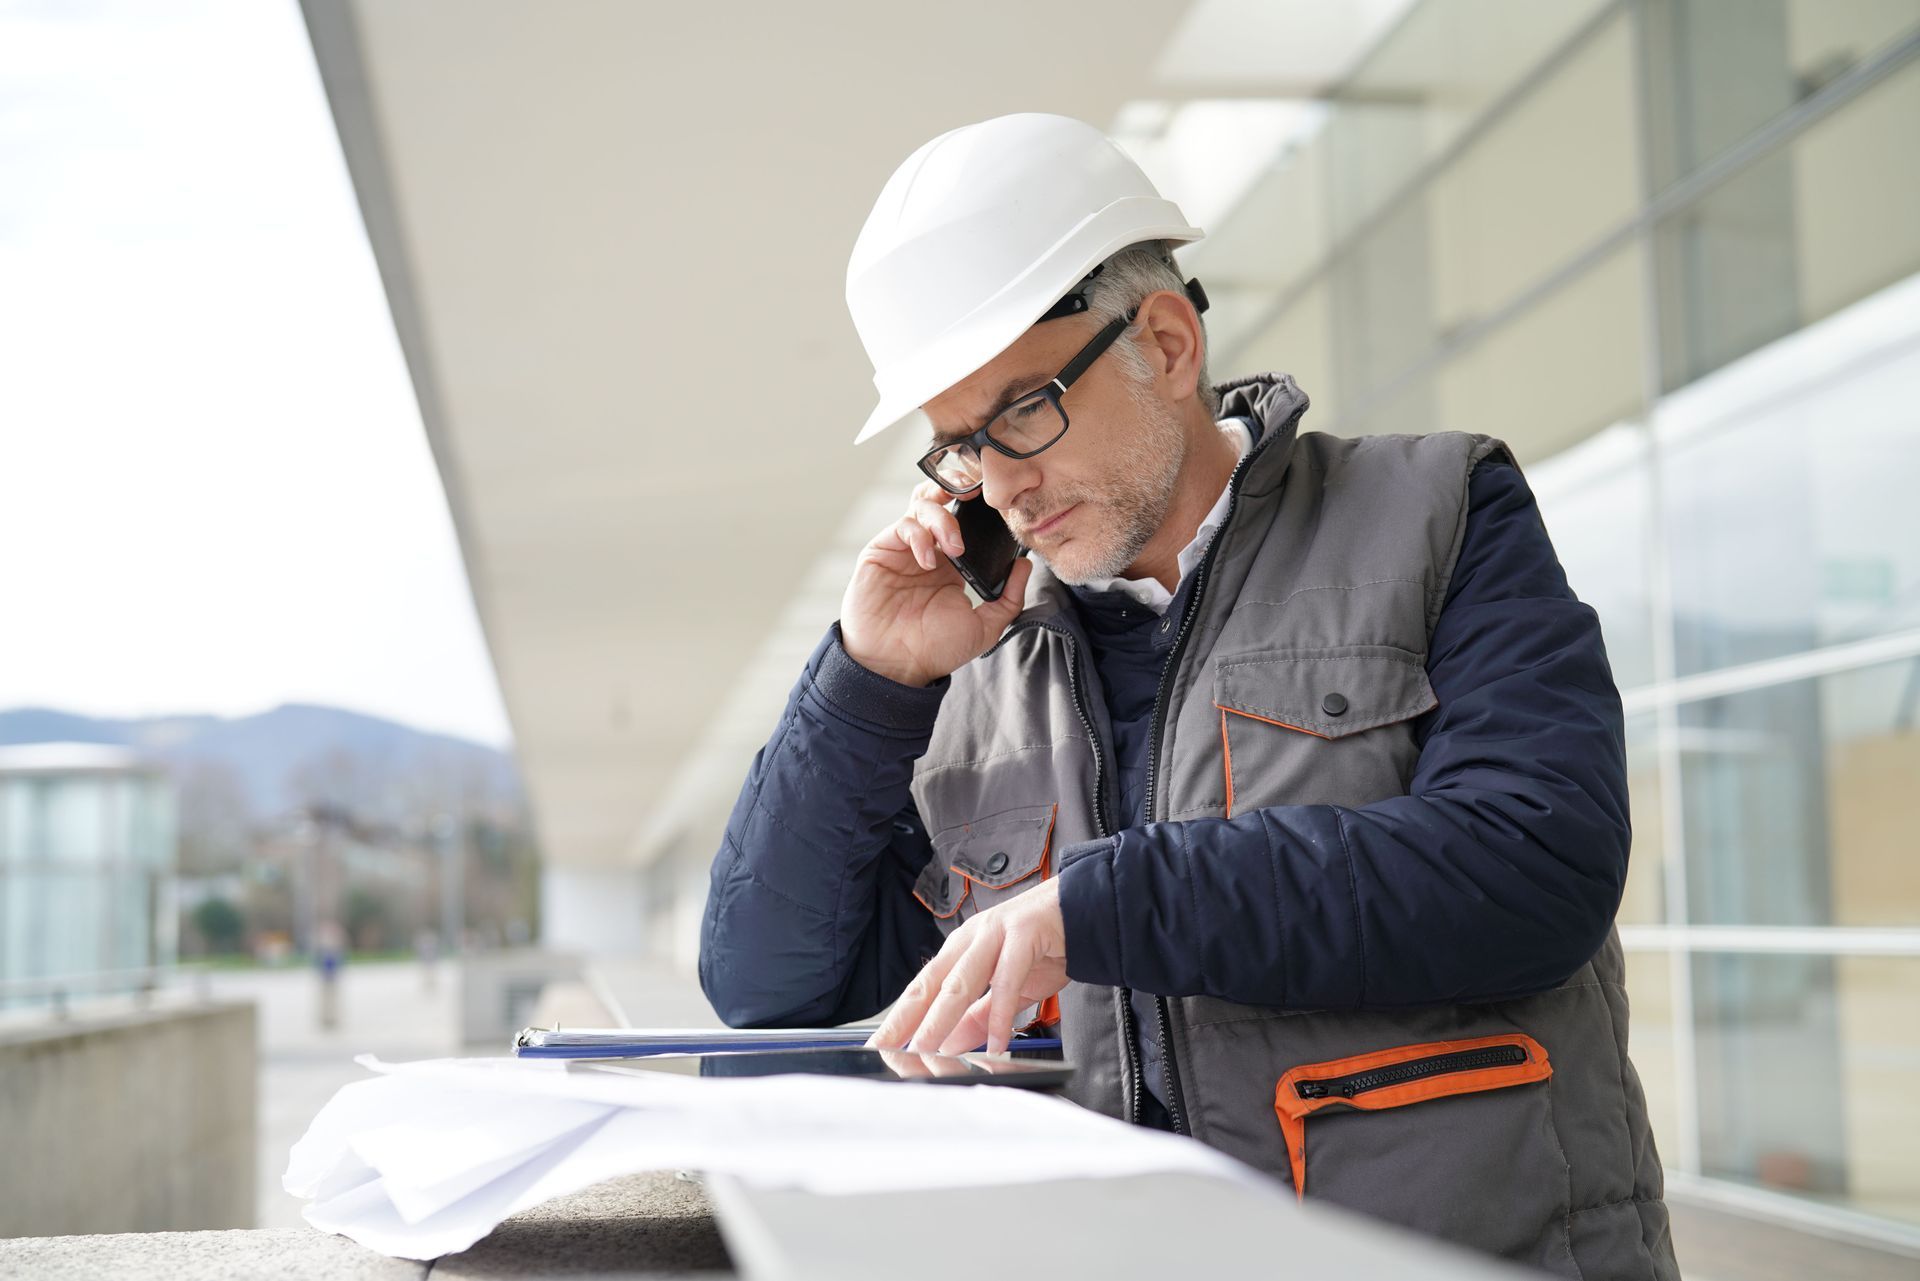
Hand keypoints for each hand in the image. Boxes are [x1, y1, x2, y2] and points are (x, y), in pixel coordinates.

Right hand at [839, 480, 1033, 687]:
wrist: (896, 667)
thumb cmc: (935, 650)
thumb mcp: (984, 627)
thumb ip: (1009, 598)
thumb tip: (1025, 565)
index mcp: (952, 563)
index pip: (966, 519)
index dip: (980, 506)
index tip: (999, 503)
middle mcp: (928, 549)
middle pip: (942, 500)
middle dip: (959, 490)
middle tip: (976, 495)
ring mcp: (904, 548)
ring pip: (923, 505)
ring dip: (943, 518)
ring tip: (955, 547)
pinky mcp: (881, 551)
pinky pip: (903, 526)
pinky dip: (920, 536)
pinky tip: (929, 561)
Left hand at [864, 878, 1067, 1056]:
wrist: (1086, 909)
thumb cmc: (1046, 945)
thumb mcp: (1008, 989)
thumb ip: (980, 1016)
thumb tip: (950, 1045)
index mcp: (962, 948)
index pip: (922, 987)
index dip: (899, 1018)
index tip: (879, 1045)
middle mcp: (972, 938)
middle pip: (931, 984)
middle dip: (906, 1020)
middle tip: (887, 1050)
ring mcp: (996, 932)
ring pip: (961, 981)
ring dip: (941, 1018)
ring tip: (927, 1048)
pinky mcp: (1024, 934)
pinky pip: (1007, 980)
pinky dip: (1000, 1014)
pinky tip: (996, 1041)